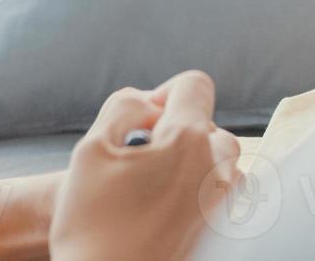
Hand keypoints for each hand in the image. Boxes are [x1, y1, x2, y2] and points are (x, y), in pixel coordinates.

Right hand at [50, 70, 240, 260]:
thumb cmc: (91, 222)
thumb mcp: (90, 149)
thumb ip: (123, 108)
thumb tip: (149, 102)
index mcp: (187, 139)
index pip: (194, 84)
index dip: (164, 92)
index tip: (142, 120)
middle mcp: (215, 166)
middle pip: (208, 123)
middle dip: (177, 129)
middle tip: (140, 156)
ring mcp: (222, 201)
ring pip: (220, 158)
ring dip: (193, 158)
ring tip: (154, 182)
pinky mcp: (222, 230)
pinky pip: (224, 192)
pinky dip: (202, 188)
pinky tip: (168, 205)